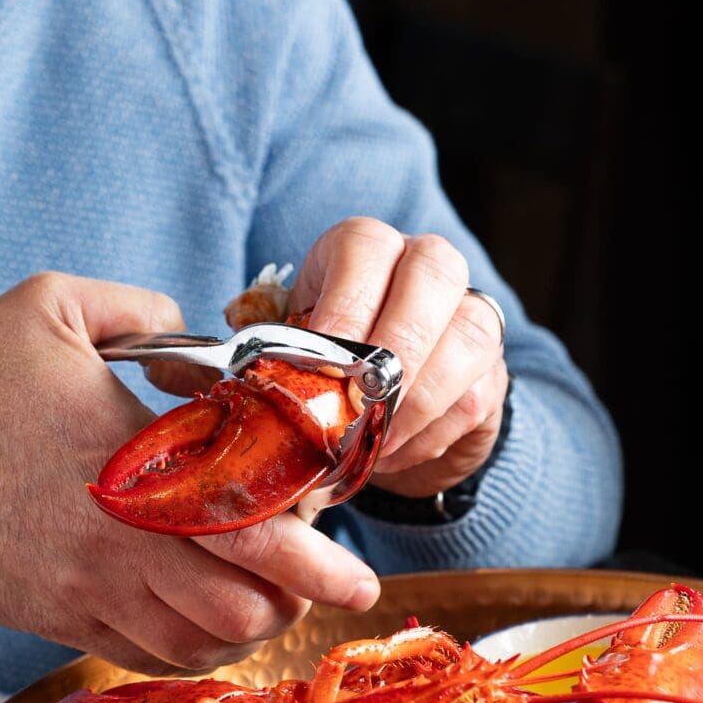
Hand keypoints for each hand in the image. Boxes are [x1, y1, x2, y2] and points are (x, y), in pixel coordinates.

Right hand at [0, 273, 381, 675]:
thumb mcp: (48, 307)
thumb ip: (144, 309)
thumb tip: (205, 338)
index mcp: (129, 461)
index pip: (248, 525)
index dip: (312, 555)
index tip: (350, 566)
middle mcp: (119, 541)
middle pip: (242, 606)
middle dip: (296, 598)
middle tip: (319, 578)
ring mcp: (91, 591)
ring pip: (204, 643)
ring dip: (251, 626)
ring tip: (270, 594)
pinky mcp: (65, 621)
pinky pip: (153, 656)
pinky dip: (197, 646)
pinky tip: (210, 615)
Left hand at [287, 217, 507, 496]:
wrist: (387, 408)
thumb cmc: (328, 367)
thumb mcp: (288, 346)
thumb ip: (260, 345)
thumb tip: (210, 361)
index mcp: (365, 249)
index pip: (367, 248)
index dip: (348, 303)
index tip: (324, 362)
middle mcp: (426, 266)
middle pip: (434, 275)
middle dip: (393, 350)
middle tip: (356, 406)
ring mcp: (470, 318)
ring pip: (465, 342)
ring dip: (413, 404)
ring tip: (369, 443)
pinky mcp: (491, 375)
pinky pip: (469, 402)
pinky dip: (425, 438)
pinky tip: (388, 454)